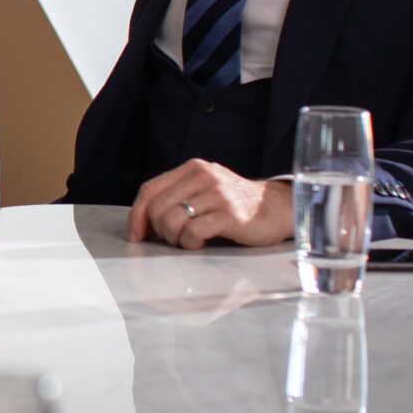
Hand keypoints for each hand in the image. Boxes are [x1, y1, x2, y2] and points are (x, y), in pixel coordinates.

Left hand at [126, 159, 291, 248]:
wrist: (277, 208)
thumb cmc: (234, 205)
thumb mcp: (204, 191)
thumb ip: (176, 198)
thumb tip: (142, 225)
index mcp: (192, 169)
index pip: (149, 190)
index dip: (136, 215)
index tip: (135, 235)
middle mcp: (203, 176)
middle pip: (156, 208)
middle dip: (158, 231)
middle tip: (174, 239)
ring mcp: (217, 194)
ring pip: (171, 220)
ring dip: (174, 239)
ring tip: (189, 241)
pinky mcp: (230, 215)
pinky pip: (193, 232)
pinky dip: (190, 243)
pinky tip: (201, 243)